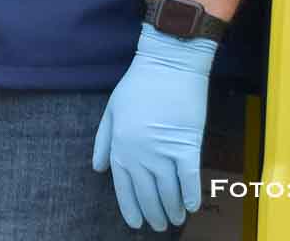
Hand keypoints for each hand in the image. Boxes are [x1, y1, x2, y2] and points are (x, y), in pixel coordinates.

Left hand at [91, 24, 215, 231]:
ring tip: (175, 220)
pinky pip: (189, 179)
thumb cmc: (138, 85)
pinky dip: (190, 195)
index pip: (124, 188)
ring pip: (168, 191)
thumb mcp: (111, 111)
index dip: (131, 208)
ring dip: (172, 209)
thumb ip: (103, 142)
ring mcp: (163, 152)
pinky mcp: (187, 145)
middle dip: (153, 214)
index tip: (137, 223)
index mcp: (120, 147)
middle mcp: (140, 154)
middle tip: (159, 226)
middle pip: (147, 194)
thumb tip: (99, 169)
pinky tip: (191, 207)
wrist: (168, 64)